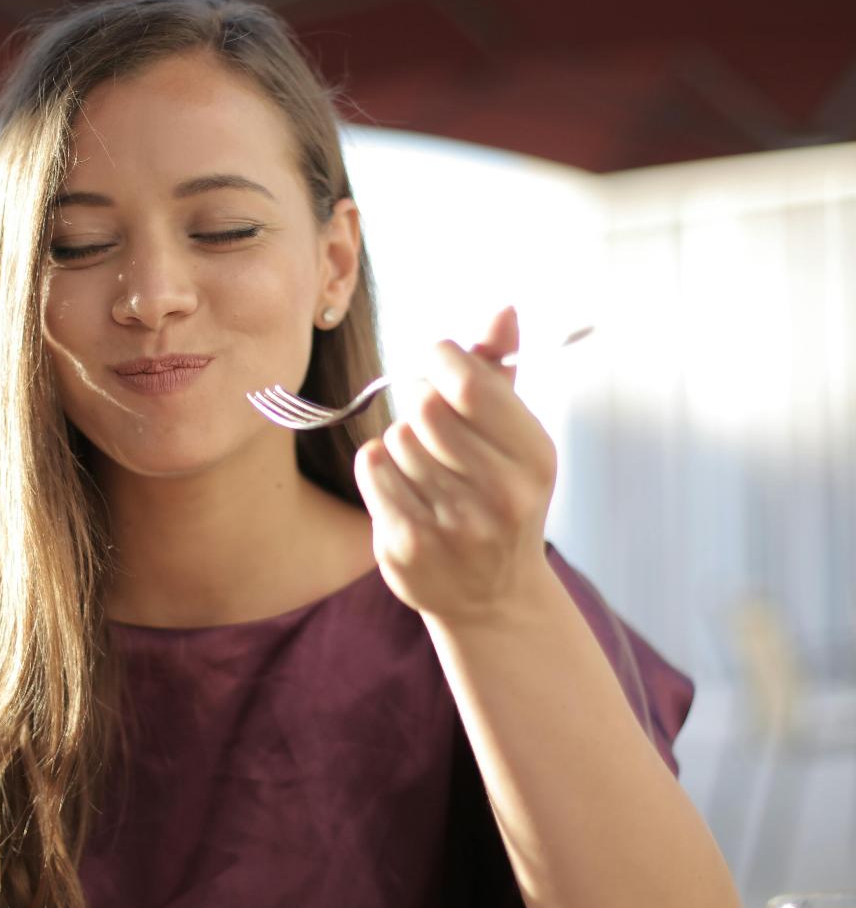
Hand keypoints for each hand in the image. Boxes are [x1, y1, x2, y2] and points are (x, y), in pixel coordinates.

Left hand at [353, 306, 556, 625]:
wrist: (492, 597)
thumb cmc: (501, 498)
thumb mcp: (516, 438)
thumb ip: (501, 372)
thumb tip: (502, 309)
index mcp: (534, 457)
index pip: (469, 383)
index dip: (440, 358)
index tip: (436, 360)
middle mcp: (500, 494)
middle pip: (424, 408)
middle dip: (420, 405)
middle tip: (431, 424)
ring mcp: (453, 525)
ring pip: (396, 438)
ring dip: (402, 443)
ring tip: (427, 470)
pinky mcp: (408, 545)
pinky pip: (372, 468)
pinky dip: (379, 468)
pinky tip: (404, 489)